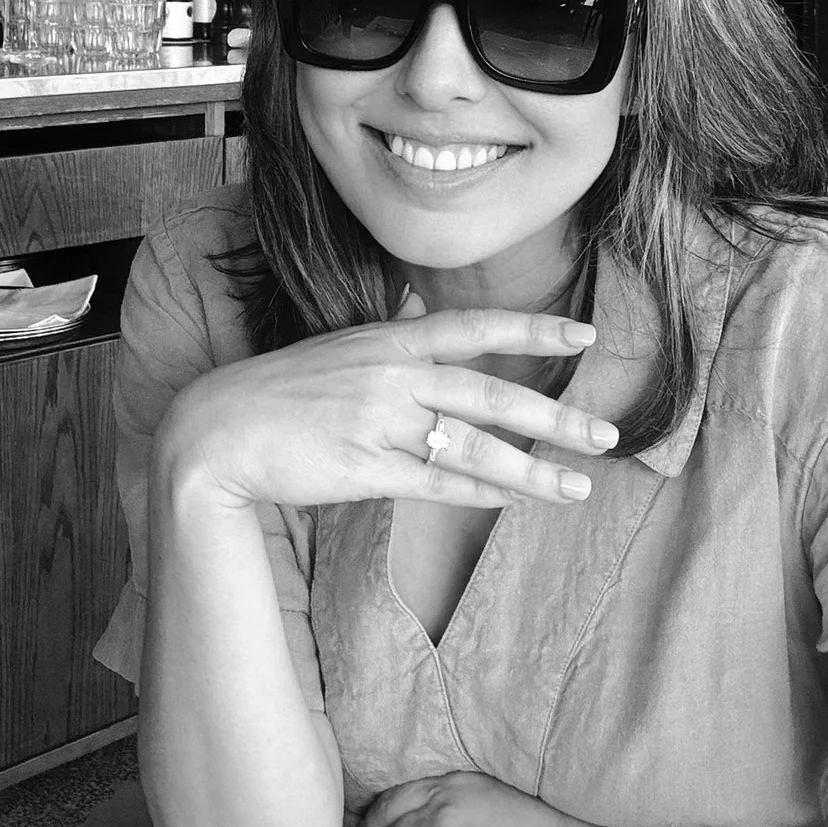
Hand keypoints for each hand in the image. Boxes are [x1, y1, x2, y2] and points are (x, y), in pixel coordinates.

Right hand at [155, 308, 613, 512]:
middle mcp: (393, 375)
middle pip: (494, 393)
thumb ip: (393, 344)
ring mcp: (381, 422)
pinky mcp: (367, 469)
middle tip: (608, 433)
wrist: (218, 429)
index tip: (588, 333)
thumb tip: (434, 327)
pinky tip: (515, 499)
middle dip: (558, 416)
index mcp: (389, 338)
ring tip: (578, 487)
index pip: (477, 326)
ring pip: (476, 446)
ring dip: (534, 470)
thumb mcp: (342, 349)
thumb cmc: (280, 391)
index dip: (535, 327)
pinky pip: (438, 483)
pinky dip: (480, 492)